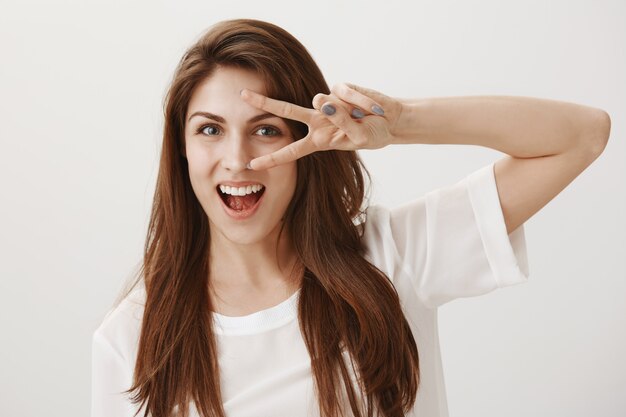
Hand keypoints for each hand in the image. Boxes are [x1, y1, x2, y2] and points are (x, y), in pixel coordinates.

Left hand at [240, 83, 403, 169]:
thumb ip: (341, 121)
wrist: (392, 120)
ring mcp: (328, 103)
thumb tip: (322, 101)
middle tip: (243, 95)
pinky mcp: (340, 89)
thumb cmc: (373, 134)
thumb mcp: (359, 138)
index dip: (272, 159)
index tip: (251, 165)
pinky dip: (360, 101)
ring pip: (325, 102)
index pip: (291, 151)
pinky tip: (371, 107)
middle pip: (287, 110)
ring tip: (366, 117)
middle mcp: (318, 121)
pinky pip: (344, 93)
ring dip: (348, 112)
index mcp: (319, 141)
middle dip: (265, 103)